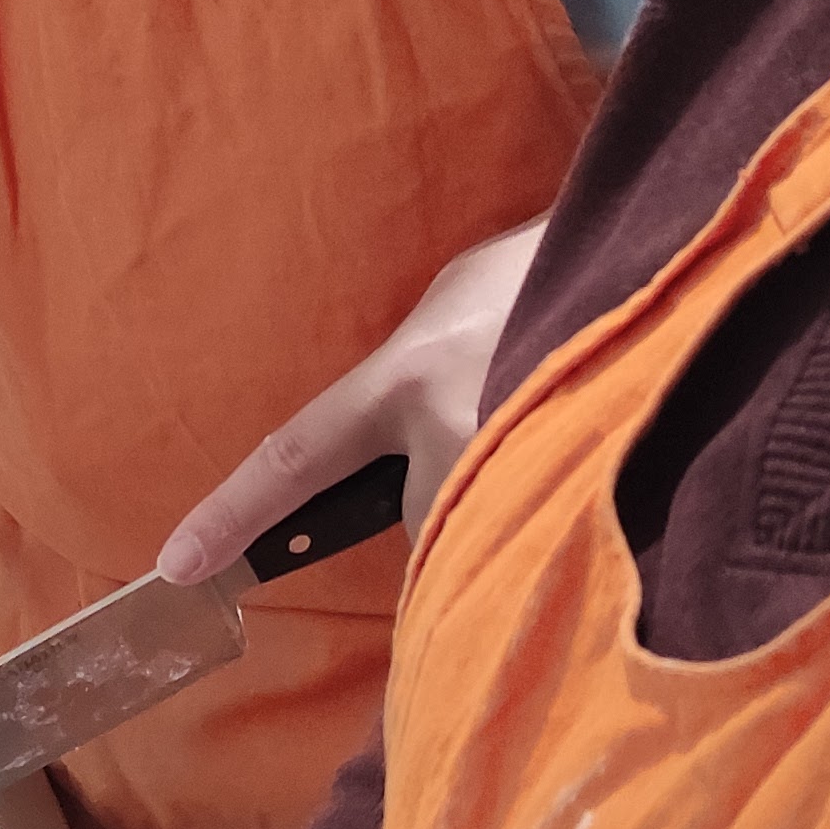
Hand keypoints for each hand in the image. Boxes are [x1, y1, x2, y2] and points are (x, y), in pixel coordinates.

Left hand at [155, 214, 550, 581]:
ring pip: (480, 526)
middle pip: (418, 521)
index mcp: (403, 379)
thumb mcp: (451, 304)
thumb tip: (389, 435)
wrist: (653, 262)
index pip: (296, 458)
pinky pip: (539, 533)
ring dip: (509, 495)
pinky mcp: (579, 493)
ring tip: (557, 414)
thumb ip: (405, 380)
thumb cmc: (544, 271)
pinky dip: (554, 504)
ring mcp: (517, 470)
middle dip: (448, 494)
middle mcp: (449, 434)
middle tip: (502, 418)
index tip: (177, 566)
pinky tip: (586, 447)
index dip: (235, 515)